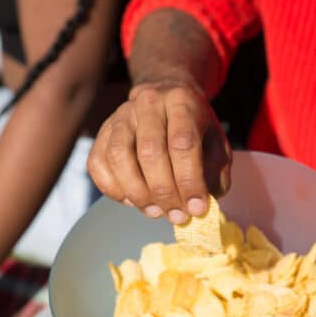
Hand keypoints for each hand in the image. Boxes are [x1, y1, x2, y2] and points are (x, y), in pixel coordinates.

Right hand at [88, 81, 231, 223]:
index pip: (182, 143)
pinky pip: (98, 164)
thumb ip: (214, 174)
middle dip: (164, 192)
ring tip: (155, 212)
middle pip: (150, 152)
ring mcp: (121, 116)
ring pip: (119, 157)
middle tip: (177, 216)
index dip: (189, 181)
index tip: (196, 208)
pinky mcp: (102, 131)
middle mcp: (148, 103)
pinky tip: (133, 201)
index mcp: (182, 101)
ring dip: (137, 193)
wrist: (167, 100)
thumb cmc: (196, 129)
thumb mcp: (217, 145)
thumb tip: (197, 206)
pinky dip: (114, 189)